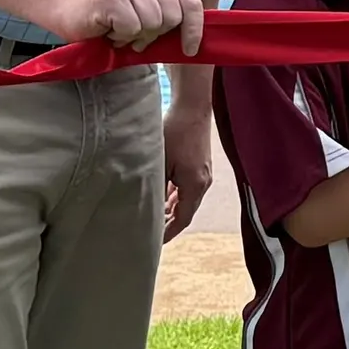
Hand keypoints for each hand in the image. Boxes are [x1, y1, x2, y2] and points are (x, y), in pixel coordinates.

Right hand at [68, 0, 205, 54]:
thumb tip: (195, 42)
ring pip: (153, 24)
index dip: (194, 30)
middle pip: (173, 18)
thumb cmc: (115, 15)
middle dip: (156, 34)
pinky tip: (109, 27)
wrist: (71, 6)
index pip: (192, 4)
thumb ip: (172, 18)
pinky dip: (121, 36)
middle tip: (135, 31)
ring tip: (121, 28)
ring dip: (136, 36)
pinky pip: (132, 28)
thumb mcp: (151, 12)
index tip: (189, 49)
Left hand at [161, 96, 215, 239]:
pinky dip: (175, 195)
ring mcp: (204, 173)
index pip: (182, 219)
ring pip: (186, 199)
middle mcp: (203, 182)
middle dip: (169, 223)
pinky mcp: (200, 164)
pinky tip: (162, 195)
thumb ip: (155, 185)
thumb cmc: (175, 130)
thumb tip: (144, 204)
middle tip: (150, 233)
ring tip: (153, 216)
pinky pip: (188, 187)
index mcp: (195, 185)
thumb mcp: (160, 160)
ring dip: (171, 209)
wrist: (192, 106)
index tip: (154, 242)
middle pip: (186, 211)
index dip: (168, 232)